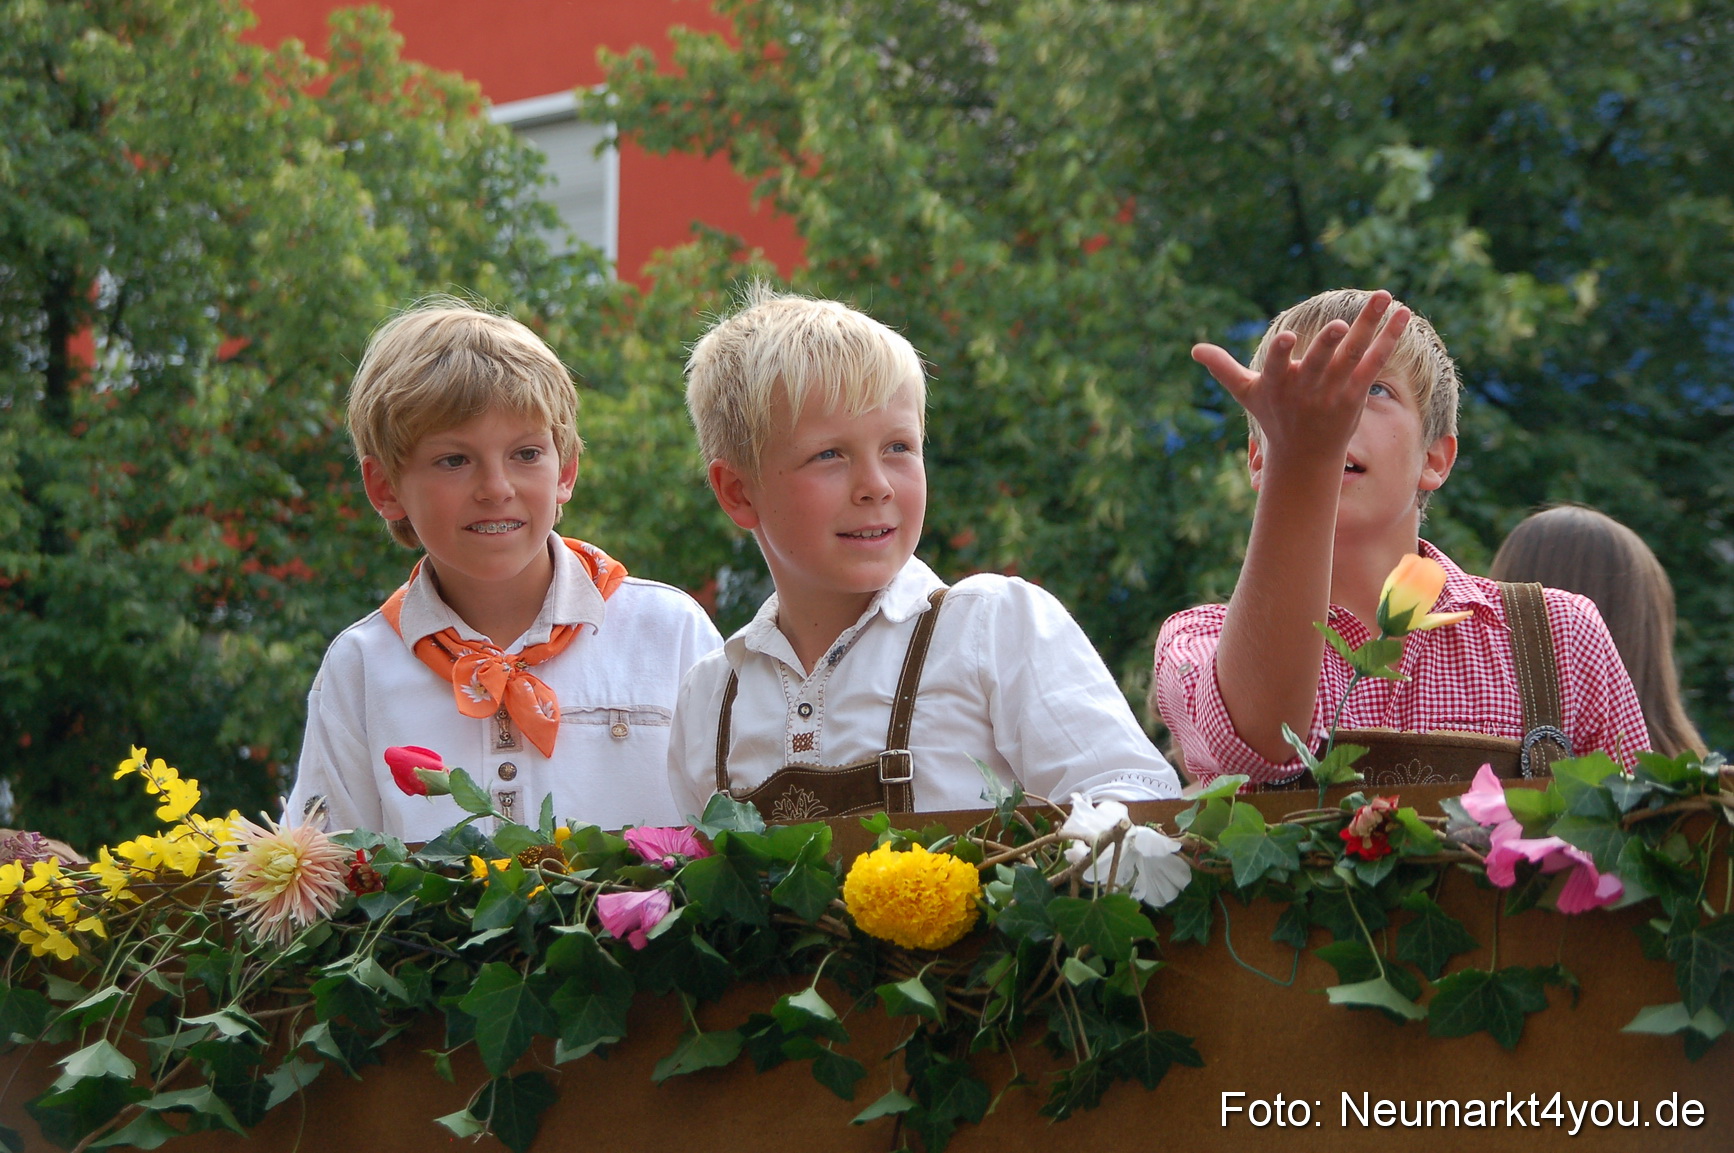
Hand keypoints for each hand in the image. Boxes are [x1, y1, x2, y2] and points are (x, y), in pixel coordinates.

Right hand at [1193, 291, 1411, 459]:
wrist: (1304, 456)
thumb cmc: (1272, 417)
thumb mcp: (1245, 393)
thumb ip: (1223, 368)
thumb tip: (1194, 349)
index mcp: (1278, 385)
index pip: (1278, 366)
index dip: (1283, 353)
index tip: (1287, 337)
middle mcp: (1307, 389)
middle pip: (1320, 362)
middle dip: (1328, 344)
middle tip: (1339, 325)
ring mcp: (1334, 391)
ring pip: (1354, 354)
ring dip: (1370, 325)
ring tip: (1384, 296)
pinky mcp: (1356, 393)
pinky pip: (1375, 362)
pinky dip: (1389, 338)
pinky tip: (1402, 315)